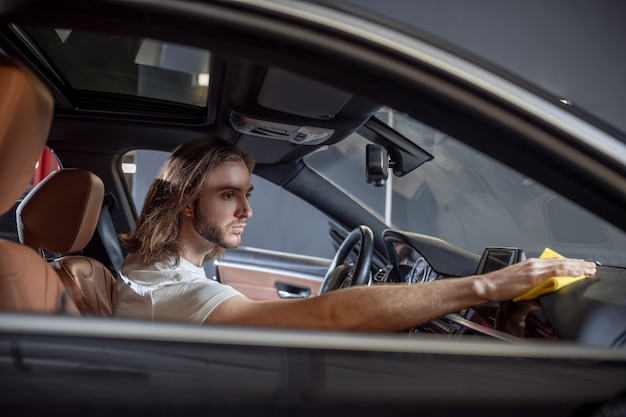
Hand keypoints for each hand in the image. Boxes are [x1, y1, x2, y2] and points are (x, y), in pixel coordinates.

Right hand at [474, 257, 596, 301]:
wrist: (487, 286)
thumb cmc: (498, 286)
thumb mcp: (519, 284)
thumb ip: (533, 284)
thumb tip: (544, 290)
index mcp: (530, 265)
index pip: (554, 262)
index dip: (569, 263)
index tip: (580, 266)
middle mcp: (533, 264)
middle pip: (561, 261)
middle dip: (578, 264)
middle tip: (591, 266)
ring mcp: (534, 268)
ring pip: (561, 265)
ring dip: (578, 266)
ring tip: (589, 269)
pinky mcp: (534, 276)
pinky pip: (556, 272)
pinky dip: (569, 271)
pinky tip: (578, 273)